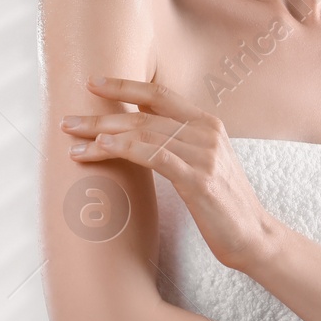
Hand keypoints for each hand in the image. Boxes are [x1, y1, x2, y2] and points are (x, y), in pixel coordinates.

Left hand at [63, 74, 282, 272]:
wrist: (253, 237)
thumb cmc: (220, 203)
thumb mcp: (200, 163)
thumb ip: (176, 143)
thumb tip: (136, 133)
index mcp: (206, 123)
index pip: (159, 94)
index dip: (123, 86)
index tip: (91, 83)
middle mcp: (206, 132)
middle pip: (142, 116)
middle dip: (100, 118)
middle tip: (67, 122)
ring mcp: (204, 154)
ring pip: (142, 135)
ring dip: (102, 138)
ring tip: (73, 145)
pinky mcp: (199, 179)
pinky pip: (154, 156)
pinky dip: (124, 149)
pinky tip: (101, 149)